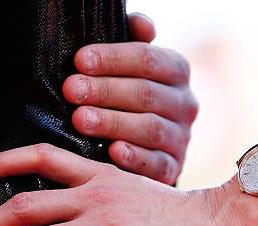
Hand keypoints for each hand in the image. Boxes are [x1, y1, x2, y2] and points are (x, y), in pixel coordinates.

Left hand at [0, 145, 257, 225]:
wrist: (219, 224)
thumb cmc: (183, 213)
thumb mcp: (139, 190)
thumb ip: (107, 195)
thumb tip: (79, 213)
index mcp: (102, 175)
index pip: (41, 156)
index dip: (1, 162)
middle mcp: (97, 196)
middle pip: (24, 206)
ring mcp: (107, 225)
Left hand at [63, 13, 197, 184]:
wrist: (148, 145)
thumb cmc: (129, 96)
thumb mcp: (132, 66)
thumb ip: (136, 43)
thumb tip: (142, 25)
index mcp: (177, 71)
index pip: (149, 60)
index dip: (114, 59)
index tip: (79, 61)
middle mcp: (185, 104)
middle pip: (147, 94)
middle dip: (106, 91)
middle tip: (71, 90)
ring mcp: (182, 138)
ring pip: (151, 128)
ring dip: (114, 123)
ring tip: (80, 119)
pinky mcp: (173, 167)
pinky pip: (157, 164)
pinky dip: (136, 158)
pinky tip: (113, 151)